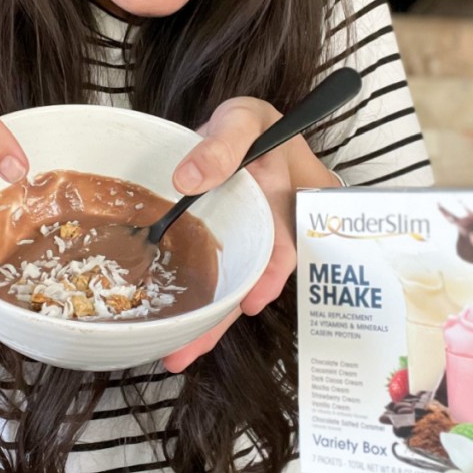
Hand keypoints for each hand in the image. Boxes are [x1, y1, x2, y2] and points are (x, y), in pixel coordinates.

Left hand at [160, 97, 339, 372]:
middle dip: (227, 317)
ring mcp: (262, 244)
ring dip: (214, 321)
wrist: (244, 129)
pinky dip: (208, 302)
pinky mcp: (241, 250)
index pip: (288, 242)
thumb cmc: (249, 124)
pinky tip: (182, 328)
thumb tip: (188, 179)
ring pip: (240, 287)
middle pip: (259, 279)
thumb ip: (221, 145)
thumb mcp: (240, 120)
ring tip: (179, 352)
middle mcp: (284, 229)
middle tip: (190, 349)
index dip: (269, 275)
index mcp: (294, 198)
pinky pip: (227, 278)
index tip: (248, 303)